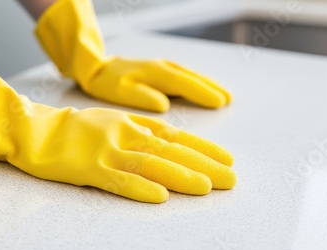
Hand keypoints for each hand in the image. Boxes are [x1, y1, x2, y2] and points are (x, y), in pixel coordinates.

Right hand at [12, 107, 236, 202]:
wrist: (36, 129)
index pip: (175, 136)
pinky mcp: (88, 168)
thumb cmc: (77, 128)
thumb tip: (171, 137)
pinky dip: (139, 188)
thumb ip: (140, 128)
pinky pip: (117, 180)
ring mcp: (106, 151)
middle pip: (170, 151)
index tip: (228, 158)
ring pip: (149, 164)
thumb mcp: (113, 120)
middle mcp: (124, 134)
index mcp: (132, 124)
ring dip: (179, 175)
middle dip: (202, 165)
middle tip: (230, 179)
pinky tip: (160, 197)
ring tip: (206, 187)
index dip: (203, 147)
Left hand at [87, 57, 231, 111]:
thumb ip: (142, 97)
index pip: (184, 83)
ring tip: (225, 95)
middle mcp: (163, 67)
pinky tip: (206, 89)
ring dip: (209, 84)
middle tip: (229, 100)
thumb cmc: (108, 83)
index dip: (203, 93)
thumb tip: (164, 105)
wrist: (98, 68)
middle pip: (192, 78)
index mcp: (155, 73)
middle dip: (212, 88)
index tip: (220, 103)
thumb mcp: (120, 91)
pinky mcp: (162, 71)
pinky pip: (185, 76)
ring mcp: (164, 67)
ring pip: (191, 75)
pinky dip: (199, 82)